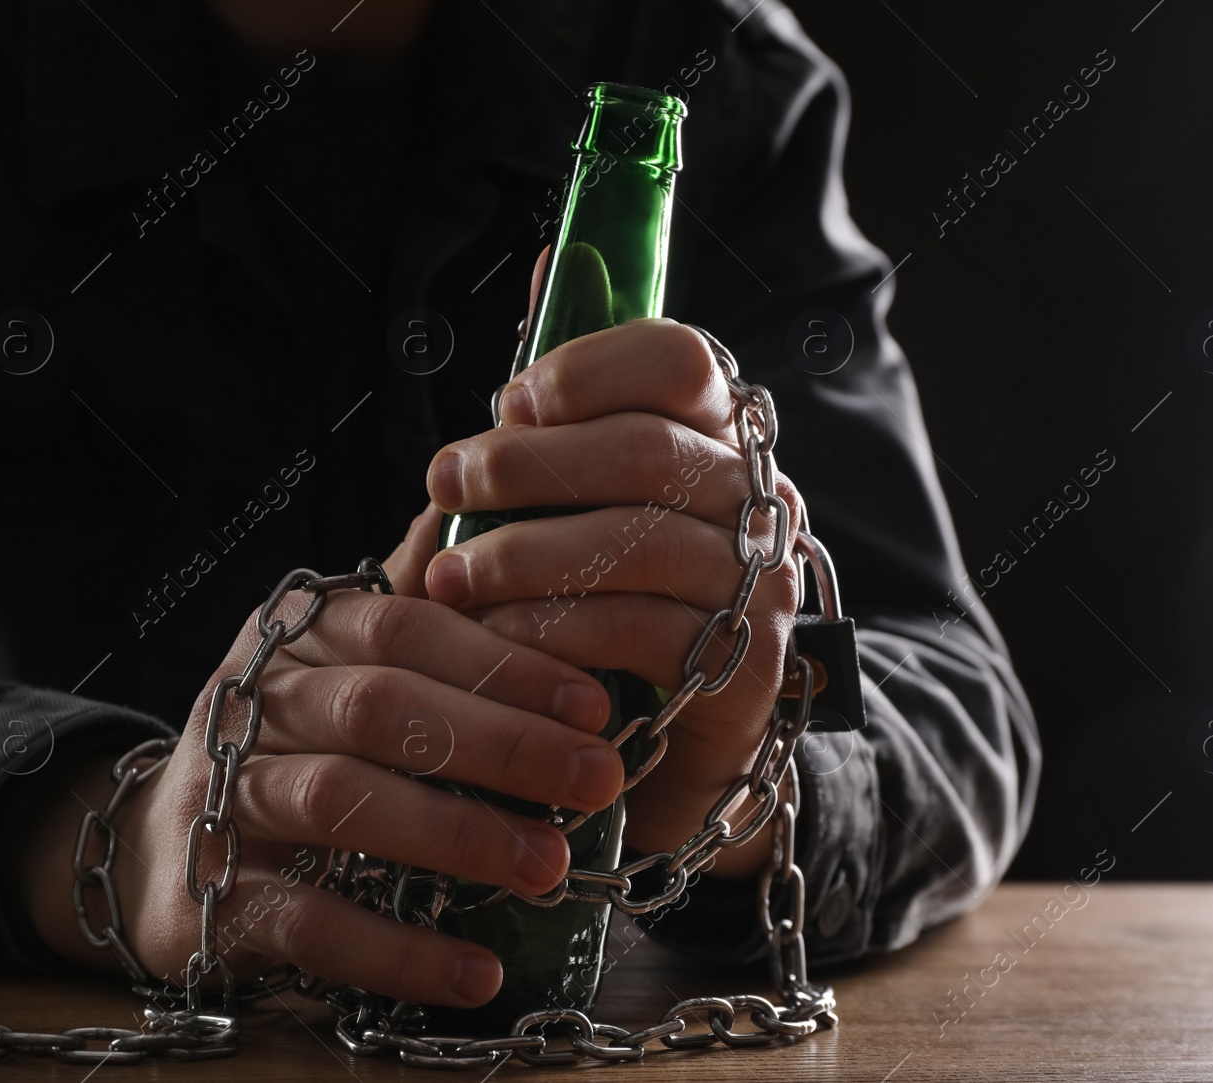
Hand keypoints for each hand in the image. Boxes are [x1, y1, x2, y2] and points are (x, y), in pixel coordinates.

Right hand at [22, 516, 625, 1008]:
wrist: (155, 851)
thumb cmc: (291, 743)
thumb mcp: (340, 661)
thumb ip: (413, 601)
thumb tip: (482, 507)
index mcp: (299, 634)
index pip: (405, 627)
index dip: (503, 663)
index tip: (596, 704)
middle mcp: (254, 701)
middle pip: (380, 707)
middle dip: (501, 743)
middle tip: (598, 782)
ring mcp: (223, 796)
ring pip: (340, 800)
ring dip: (456, 836)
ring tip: (549, 871)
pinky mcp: (209, 897)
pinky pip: (305, 920)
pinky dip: (394, 950)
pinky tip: (476, 971)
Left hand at [422, 250, 805, 878]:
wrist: (670, 734)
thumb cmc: (612, 593)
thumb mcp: (588, 493)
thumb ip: (576, 397)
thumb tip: (556, 259)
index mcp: (723, 436)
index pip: (682, 361)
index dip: (591, 368)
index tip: (512, 400)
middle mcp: (761, 497)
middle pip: (646, 451)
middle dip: (527, 466)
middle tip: (445, 482)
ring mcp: (767, 581)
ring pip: (638, 542)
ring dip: (524, 555)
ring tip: (448, 575)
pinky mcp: (752, 663)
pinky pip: (642, 629)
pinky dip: (555, 628)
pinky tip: (496, 634)